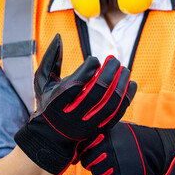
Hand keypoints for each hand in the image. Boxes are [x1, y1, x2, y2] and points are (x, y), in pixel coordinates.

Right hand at [14, 34, 136, 174]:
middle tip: (115, 59)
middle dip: (109, 73)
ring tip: (125, 69)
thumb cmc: (48, 104)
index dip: (89, 68)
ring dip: (120, 84)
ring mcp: (88, 124)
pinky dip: (126, 98)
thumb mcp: (43, 83)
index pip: (77, 82)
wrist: (51, 138)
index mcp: (57, 102)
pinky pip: (117, 114)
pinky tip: (131, 84)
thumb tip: (58, 36)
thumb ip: (51, 60)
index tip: (95, 59)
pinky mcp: (100, 129)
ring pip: (110, 103)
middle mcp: (73, 115)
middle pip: (97, 92)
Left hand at [79, 122, 174, 174]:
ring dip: (103, 172)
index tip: (91, 152)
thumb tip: (85, 141)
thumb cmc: (137, 139)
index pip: (83, 148)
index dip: (86, 151)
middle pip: (87, 162)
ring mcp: (113, 165)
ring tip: (114, 166)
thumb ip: (102, 134)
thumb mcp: (118, 130)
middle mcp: (106, 150)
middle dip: (93, 163)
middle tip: (103, 160)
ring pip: (96, 174)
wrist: (156, 151)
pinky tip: (119, 173)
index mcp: (105, 136)